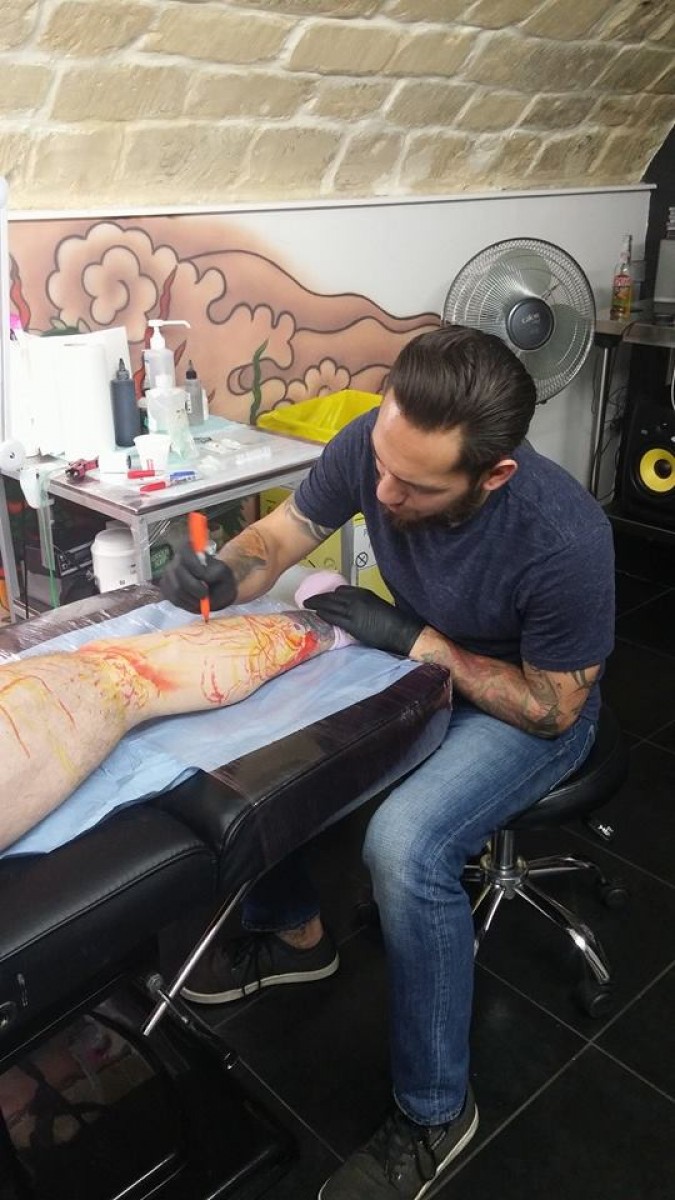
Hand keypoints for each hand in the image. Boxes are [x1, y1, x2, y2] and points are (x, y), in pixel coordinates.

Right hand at [160, 543, 236, 613]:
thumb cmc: (220, 580)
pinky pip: (173, 599)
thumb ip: (215, 573)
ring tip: (201, 601)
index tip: (204, 578)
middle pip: (179, 573)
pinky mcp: (166, 588)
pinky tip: (195, 603)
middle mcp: (176, 559)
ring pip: (176, 589)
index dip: (193, 565)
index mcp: (191, 549)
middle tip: (205, 595)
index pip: (186, 552)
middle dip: (194, 588)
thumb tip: (203, 576)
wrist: (215, 590)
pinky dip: (186, 604)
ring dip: (191, 598)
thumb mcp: (224, 574)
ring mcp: (168, 574)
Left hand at [303, 586, 423, 656]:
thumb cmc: (392, 620)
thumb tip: (353, 609)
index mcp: (363, 593)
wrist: (401, 630)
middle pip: (331, 596)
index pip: (341, 590)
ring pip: (329, 604)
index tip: (324, 597)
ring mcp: (353, 611)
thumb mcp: (377, 605)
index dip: (330, 594)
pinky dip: (323, 614)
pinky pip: (332, 617)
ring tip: (307, 606)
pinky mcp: (351, 624)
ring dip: (316, 604)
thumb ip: (363, 604)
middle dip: (318, 598)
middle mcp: (356, 599)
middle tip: (308, 600)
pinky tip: (317, 614)